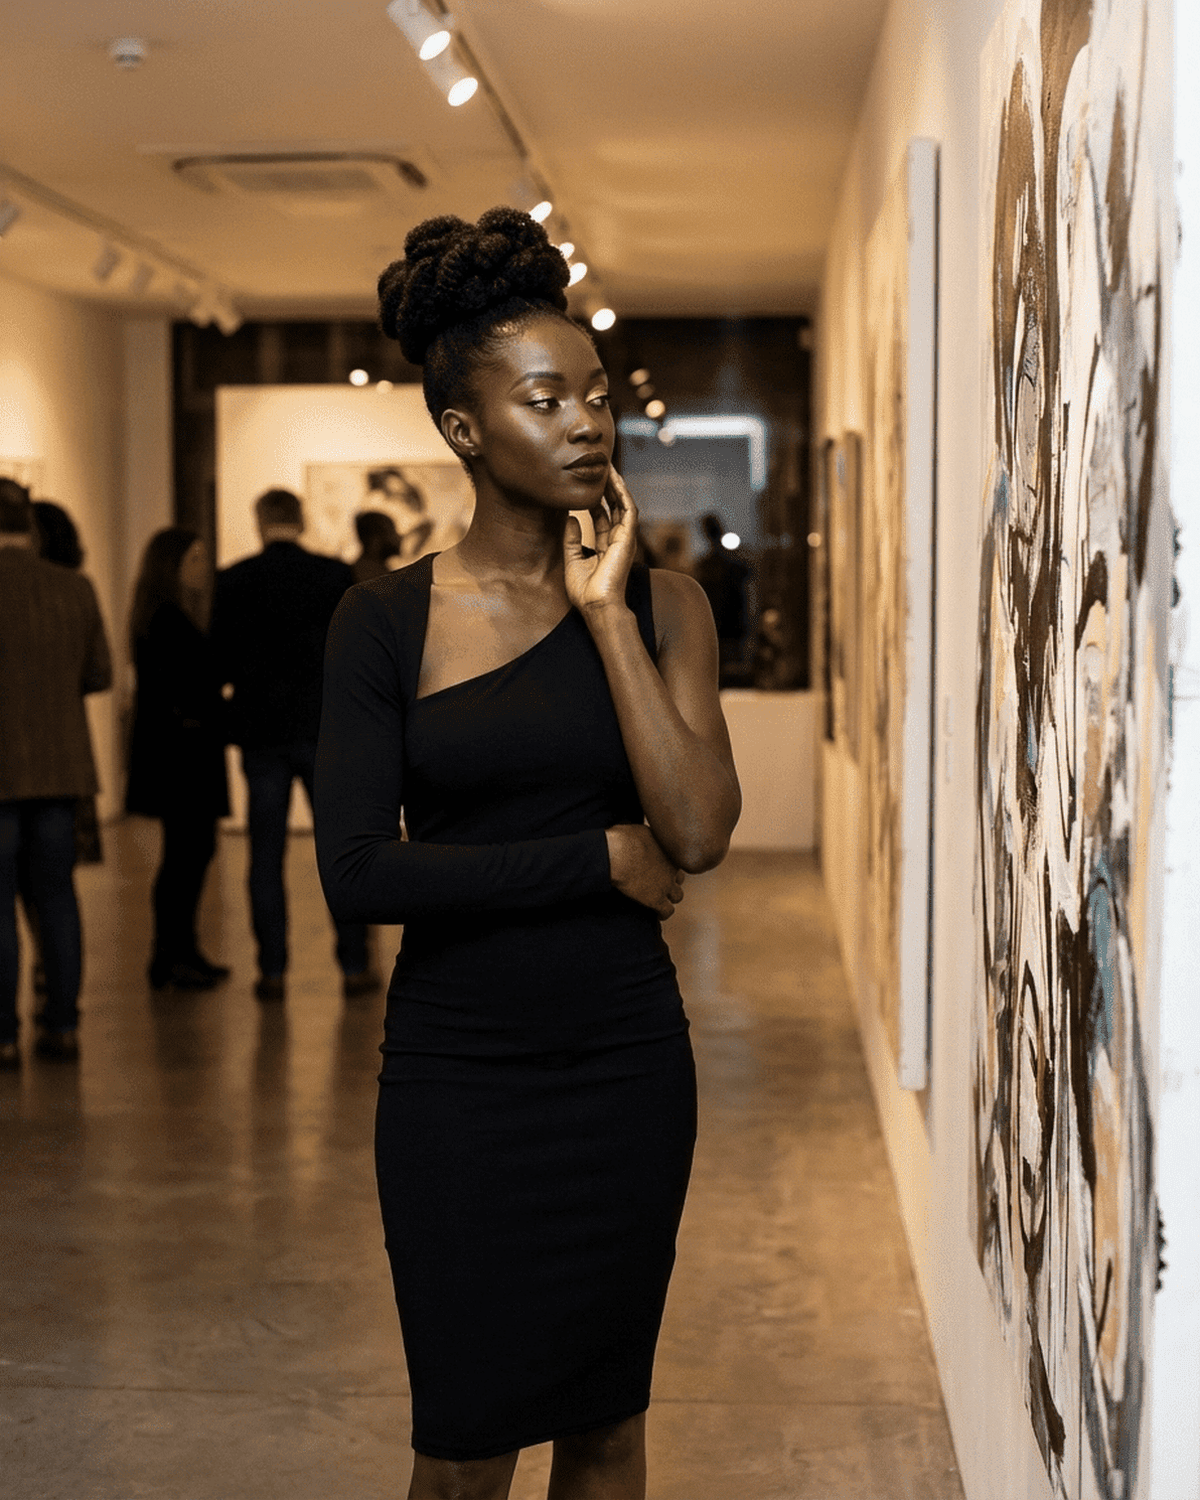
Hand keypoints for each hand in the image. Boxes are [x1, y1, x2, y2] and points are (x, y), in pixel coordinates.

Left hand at [563, 470, 638, 614]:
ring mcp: (625, 539)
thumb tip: (570, 518)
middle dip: (608, 487)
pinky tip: (614, 480)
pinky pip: (628, 510)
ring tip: (607, 467)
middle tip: (598, 468)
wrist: (596, 606)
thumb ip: (571, 540)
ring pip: (623, 504)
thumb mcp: (573, 561)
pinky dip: (622, 494)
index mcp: (606, 546)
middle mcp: (617, 541)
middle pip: (615, 507)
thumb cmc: (586, 592)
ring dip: (616, 486)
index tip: (586, 485)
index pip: (603, 516)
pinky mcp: (628, 539)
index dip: (595, 499)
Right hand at [605, 824, 685, 918]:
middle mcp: (672, 867)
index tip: (659, 865)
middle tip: (660, 881)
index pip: (676, 859)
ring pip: (678, 895)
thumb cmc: (623, 838)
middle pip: (679, 877)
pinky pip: (667, 911)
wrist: (618, 855)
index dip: (668, 863)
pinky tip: (657, 914)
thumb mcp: (641, 829)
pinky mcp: (656, 899)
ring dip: (670, 897)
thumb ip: (649, 835)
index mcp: (669, 850)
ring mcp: (666, 885)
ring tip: (661, 899)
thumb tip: (644, 835)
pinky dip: (663, 913)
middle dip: (671, 880)